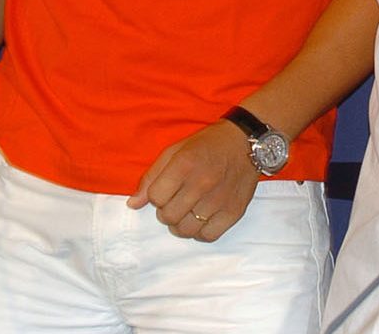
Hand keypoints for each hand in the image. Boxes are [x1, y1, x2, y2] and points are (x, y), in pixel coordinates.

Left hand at [127, 121, 258, 241]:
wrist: (245, 142)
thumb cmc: (206, 145)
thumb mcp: (175, 151)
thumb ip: (151, 177)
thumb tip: (132, 204)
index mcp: (184, 165)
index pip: (155, 198)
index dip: (156, 196)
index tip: (165, 190)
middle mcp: (202, 183)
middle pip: (169, 216)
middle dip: (166, 211)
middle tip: (175, 202)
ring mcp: (219, 200)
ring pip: (186, 230)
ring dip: (181, 224)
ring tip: (187, 211)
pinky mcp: (234, 212)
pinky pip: (208, 236)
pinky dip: (201, 232)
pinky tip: (202, 219)